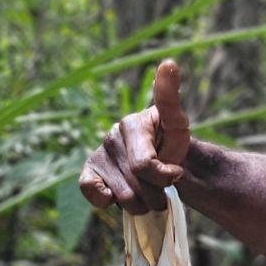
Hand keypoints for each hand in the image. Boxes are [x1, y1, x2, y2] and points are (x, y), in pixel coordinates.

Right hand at [80, 59, 191, 213]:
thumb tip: (168, 62)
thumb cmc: (171, 142)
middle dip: (156, 193)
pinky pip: (91, 192)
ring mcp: (99, 155)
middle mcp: (111, 136)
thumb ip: (171, 100)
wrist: (164, 162)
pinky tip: (119, 194)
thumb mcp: (177, 123)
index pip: (145, 166)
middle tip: (163, 183)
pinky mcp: (88, 172)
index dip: (164, 176)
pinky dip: (106, 200)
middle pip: (137, 187)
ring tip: (148, 188)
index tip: (176, 173)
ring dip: (142, 202)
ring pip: (123, 198)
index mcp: (131, 124)